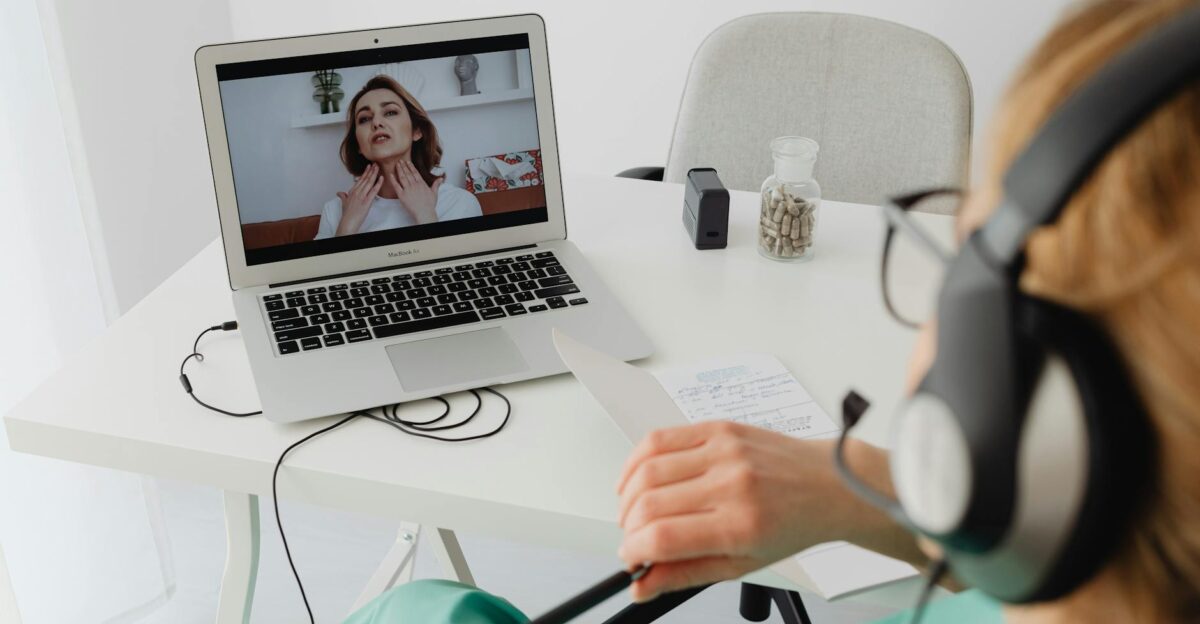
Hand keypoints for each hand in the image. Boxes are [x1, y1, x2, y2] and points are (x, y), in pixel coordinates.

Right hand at [335, 163, 383, 235]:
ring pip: (369, 182)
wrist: (348, 221)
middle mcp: (357, 192)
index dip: (365, 172)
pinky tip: (381, 178)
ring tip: (378, 167)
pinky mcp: (367, 201)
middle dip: (371, 171)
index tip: (369, 167)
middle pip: (365, 179)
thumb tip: (339, 193)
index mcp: (352, 191)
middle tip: (375, 164)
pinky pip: (374, 191)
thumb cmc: (347, 214)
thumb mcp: (344, 203)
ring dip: (374, 174)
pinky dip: (378, 184)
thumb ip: (343, 196)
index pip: (360, 180)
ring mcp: (362, 196)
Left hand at [385, 160, 442, 224]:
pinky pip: (396, 185)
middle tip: (400, 161)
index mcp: (421, 184)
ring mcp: (408, 189)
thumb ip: (436, 184)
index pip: (415, 173)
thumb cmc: (430, 205)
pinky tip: (391, 174)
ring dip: (399, 170)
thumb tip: (441, 179)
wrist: (424, 212)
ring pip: (402, 177)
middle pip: (408, 173)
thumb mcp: (434, 193)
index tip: (407, 162)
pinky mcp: (402, 195)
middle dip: (404, 166)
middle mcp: (414, 185)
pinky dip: (393, 180)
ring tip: (397, 164)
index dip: (411, 167)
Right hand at [616, 421, 901, 601]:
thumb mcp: (743, 564)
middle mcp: (730, 483)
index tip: (631, 559)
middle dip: (628, 528)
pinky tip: (637, 478)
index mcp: (740, 525)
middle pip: (647, 504)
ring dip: (626, 497)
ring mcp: (723, 451)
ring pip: (646, 471)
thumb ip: (686, 574)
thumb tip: (643, 586)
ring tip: (634, 512)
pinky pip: (659, 438)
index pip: (662, 538)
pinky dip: (636, 461)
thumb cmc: (793, 524)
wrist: (829, 484)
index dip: (633, 552)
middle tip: (633, 539)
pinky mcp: (718, 428)